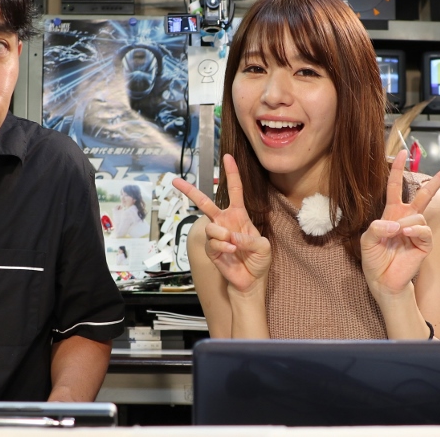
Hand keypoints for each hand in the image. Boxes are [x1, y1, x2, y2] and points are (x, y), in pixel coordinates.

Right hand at [171, 154, 271, 292]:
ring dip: (222, 234)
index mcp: (239, 215)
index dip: (231, 173)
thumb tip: (231, 236)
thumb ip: (250, 239)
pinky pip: (213, 243)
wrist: (251, 281)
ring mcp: (217, 236)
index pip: (235, 190)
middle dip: (190, 191)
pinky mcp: (212, 249)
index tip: (227, 157)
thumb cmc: (258, 261)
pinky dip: (224, 246)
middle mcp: (224, 222)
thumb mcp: (263, 247)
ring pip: (211, 226)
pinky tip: (231, 251)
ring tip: (233, 244)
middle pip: (205, 202)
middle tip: (175, 181)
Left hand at [360, 150, 439, 298]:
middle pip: (424, 194)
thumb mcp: (367, 240)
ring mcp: (417, 230)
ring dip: (405, 224)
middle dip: (437, 180)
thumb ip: (377, 228)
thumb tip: (396, 223)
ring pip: (418, 216)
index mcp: (391, 213)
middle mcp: (406, 218)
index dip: (397, 170)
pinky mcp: (424, 243)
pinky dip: (414, 230)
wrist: (382, 280)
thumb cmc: (374, 259)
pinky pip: (423, 230)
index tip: (401, 153)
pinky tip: (406, 234)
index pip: (395, 186)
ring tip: (396, 236)